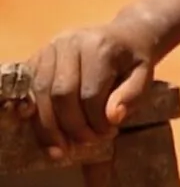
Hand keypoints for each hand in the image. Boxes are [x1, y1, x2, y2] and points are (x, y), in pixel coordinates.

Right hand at [4, 12, 163, 159]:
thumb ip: (131, 96)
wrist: (123, 38)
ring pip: (40, 94)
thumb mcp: (144, 77)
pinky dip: (36, 118)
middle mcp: (69, 43)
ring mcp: (48, 49)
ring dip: (50, 127)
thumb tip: (112, 118)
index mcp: (99, 46)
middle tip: (87, 142)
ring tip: (64, 148)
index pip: (91, 92)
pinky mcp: (36, 58)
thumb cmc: (133, 62)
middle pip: (60, 93)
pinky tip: (48, 137)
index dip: (96, 120)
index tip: (108, 134)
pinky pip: (29, 91)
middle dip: (72, 125)